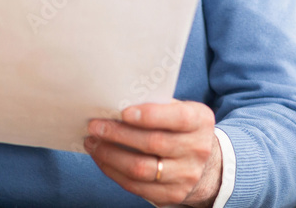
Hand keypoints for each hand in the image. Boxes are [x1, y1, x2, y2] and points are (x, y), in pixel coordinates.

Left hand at [83, 100, 221, 207]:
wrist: (203, 162)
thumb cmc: (178, 127)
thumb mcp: (176, 109)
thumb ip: (154, 104)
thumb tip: (114, 101)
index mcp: (200, 121)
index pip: (178, 118)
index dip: (150, 115)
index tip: (123, 112)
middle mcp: (197, 149)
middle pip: (154, 143)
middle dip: (118, 134)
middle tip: (95, 126)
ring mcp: (186, 176)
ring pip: (141, 168)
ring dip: (110, 155)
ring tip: (92, 143)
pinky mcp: (173, 195)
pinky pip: (137, 186)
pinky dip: (114, 172)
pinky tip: (101, 159)